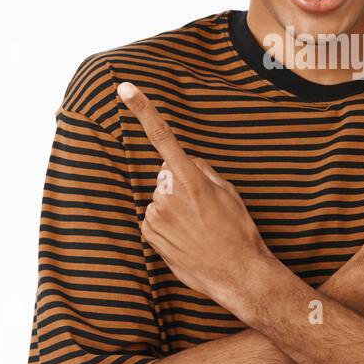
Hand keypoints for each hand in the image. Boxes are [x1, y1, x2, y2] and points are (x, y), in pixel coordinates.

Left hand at [116, 81, 275, 303]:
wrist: (236, 275)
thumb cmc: (238, 232)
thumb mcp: (230, 192)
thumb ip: (203, 170)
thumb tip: (185, 162)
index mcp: (190, 179)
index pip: (162, 137)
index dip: (143, 109)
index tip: (124, 87)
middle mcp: (168, 194)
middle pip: (166, 175)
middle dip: (180, 184)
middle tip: (205, 209)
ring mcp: (156, 215)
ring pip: (161, 197)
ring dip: (174, 207)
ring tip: (198, 228)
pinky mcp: (149, 233)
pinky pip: (155, 217)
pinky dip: (167, 223)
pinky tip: (186, 238)